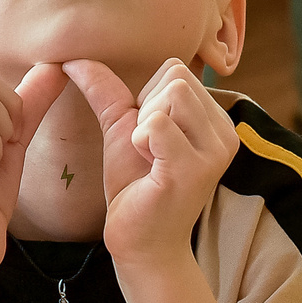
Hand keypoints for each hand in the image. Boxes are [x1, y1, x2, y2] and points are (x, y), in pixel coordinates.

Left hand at [64, 58, 239, 268]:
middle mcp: (226, 134)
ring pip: (171, 94)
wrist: (140, 243)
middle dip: (147, 108)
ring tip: (149, 160)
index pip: (177, 70)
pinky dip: (140, 141)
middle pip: (176, 76)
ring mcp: (214, 152)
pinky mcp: (193, 170)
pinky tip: (148, 169)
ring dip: (143, 126)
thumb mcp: (123, 129)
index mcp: (217, 121)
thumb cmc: (136, 187)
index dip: (149, 98)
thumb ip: (107, 91)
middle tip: (147, 150)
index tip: (149, 139)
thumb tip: (75, 59)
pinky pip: (158, 123)